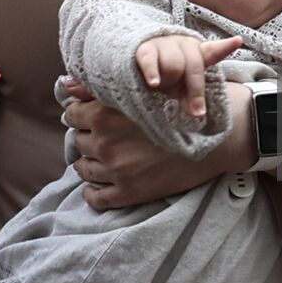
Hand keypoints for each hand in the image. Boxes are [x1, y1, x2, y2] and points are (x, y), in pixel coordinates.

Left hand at [63, 79, 257, 209]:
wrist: (214, 138)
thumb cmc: (181, 105)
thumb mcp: (144, 88)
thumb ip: (101, 87)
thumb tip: (67, 85)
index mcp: (105, 113)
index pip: (73, 115)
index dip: (82, 114)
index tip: (91, 117)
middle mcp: (105, 142)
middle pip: (78, 141)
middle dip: (88, 137)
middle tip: (103, 136)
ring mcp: (115, 170)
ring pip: (84, 169)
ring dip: (90, 163)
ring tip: (103, 159)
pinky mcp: (128, 192)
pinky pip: (97, 197)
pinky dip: (93, 193)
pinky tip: (98, 187)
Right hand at [134, 35, 244, 117]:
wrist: (136, 63)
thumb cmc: (166, 75)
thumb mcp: (181, 88)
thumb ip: (190, 99)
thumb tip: (196, 114)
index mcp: (197, 53)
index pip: (213, 51)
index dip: (225, 46)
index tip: (238, 41)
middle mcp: (183, 44)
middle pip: (194, 67)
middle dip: (195, 90)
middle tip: (191, 107)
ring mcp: (164, 44)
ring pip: (173, 66)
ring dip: (168, 81)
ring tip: (161, 84)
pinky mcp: (145, 49)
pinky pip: (150, 61)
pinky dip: (152, 73)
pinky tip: (154, 83)